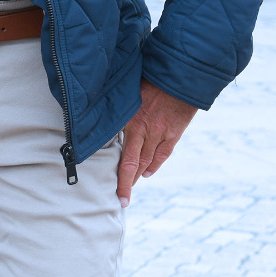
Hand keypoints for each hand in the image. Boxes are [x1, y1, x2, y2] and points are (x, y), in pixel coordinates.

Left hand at [116, 79, 197, 206]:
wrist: (179, 77)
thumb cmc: (148, 79)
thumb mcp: (126, 92)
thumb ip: (115, 108)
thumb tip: (97, 115)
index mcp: (130, 122)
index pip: (124, 159)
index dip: (120, 179)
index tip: (117, 194)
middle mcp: (146, 132)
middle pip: (134, 164)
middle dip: (126, 183)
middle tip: (121, 199)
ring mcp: (161, 134)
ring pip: (148, 162)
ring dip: (138, 176)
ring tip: (131, 186)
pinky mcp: (174, 133)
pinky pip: (163, 154)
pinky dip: (154, 165)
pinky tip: (147, 172)